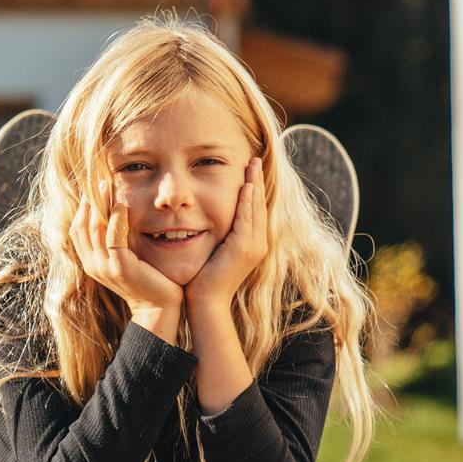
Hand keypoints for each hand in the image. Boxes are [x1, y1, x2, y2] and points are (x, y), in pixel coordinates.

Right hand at [71, 177, 183, 333]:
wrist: (159, 307)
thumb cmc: (148, 281)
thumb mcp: (126, 259)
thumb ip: (117, 242)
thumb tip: (117, 216)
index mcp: (90, 262)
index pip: (77, 229)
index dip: (83, 208)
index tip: (94, 188)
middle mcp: (92, 264)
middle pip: (82, 225)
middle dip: (90, 201)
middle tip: (100, 180)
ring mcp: (103, 267)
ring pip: (95, 228)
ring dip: (101, 204)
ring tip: (108, 185)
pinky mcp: (119, 267)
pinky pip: (113, 237)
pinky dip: (116, 219)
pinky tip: (123, 205)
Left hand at [186, 156, 269, 313]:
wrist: (205, 302)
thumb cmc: (203, 279)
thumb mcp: (214, 251)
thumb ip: (218, 234)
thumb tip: (207, 218)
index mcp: (251, 243)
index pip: (254, 210)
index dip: (253, 189)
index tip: (250, 169)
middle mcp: (257, 243)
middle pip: (259, 205)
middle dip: (256, 181)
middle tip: (254, 159)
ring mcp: (253, 247)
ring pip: (255, 209)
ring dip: (254, 185)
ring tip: (252, 165)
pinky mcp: (244, 249)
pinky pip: (247, 220)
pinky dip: (247, 202)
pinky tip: (246, 186)